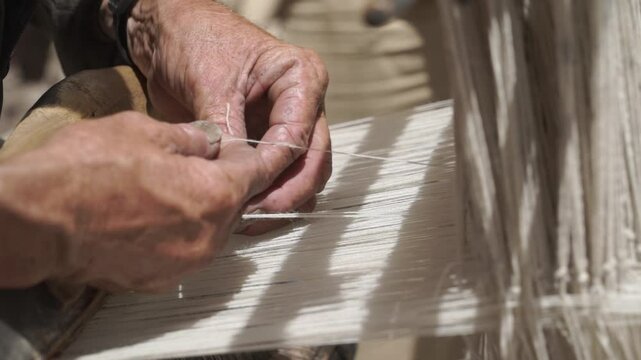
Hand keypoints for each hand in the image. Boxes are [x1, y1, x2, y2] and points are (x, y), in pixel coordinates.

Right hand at [0, 112, 272, 290]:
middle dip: (226, 181)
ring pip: (211, 229)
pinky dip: (179, 233)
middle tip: (203, 162)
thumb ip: (191, 138)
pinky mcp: (160, 280)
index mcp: (216, 194)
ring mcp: (186, 263)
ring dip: (202, 209)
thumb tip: (211, 141)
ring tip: (170, 188)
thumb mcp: (143, 130)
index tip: (256, 149)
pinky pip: (185, 251)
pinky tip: (152, 216)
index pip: (258, 174)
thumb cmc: (88, 169)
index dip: (260, 156)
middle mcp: (211, 236)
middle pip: (235, 204)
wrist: (39, 222)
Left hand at [121, 0, 331, 232]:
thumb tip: (238, 180)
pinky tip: (242, 209)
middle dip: (288, 193)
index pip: (301, 136)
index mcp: (301, 78)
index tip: (252, 193)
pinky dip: (264, 195)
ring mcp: (286, 125)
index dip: (279, 170)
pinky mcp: (265, 142)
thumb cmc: (194, 40)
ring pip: (301, 175)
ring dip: (279, 200)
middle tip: (256, 216)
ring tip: (247, 218)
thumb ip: (230, 134)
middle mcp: (303, 104)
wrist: (166, 34)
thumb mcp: (211, 84)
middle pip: (313, 161)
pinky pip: (276, 176)